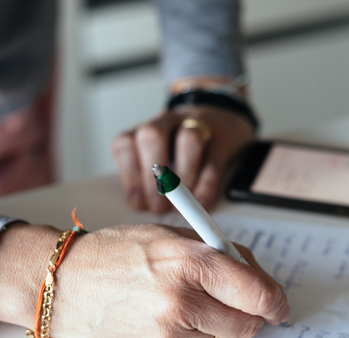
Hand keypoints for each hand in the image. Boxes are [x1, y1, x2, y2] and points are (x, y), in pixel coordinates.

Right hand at [0, 223, 289, 337]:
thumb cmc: (114, 253)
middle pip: (248, 322)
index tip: (278, 304)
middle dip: (252, 314)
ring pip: (223, 336)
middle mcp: (182, 298)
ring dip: (219, 322)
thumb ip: (216, 251)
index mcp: (190, 259)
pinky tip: (166, 315)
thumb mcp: (169, 234)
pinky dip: (192, 333)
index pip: (257, 291)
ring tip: (189, 302)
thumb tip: (254, 273)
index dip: (275, 300)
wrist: (64, 283)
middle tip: (245, 305)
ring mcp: (169, 330)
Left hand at [112, 106, 253, 212]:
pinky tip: (202, 203)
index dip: (129, 175)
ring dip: (183, 176)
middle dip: (152, 177)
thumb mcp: (160, 158)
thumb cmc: (182, 148)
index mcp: (145, 130)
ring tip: (182, 202)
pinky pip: (214, 161)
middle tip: (159, 206)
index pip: (125, 145)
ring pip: (189, 139)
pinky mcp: (223, 138)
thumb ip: (148, 180)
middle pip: (152, 136)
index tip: (138, 203)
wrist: (222, 118)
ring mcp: (197, 125)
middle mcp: (167, 122)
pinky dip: (207, 185)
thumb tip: (145, 208)